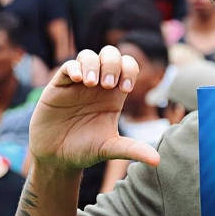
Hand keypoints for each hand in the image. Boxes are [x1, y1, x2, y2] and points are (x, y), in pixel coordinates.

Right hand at [29, 46, 159, 170]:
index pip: (128, 66)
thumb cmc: (85, 150)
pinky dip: (74, 68)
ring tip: (91, 83)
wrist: (56, 158)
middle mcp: (97, 84)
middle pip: (110, 54)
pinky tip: (78, 80)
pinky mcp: (58, 86)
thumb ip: (133, 149)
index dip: (129, 70)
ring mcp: (78, 83)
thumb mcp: (110, 148)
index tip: (125, 89)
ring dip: (93, 64)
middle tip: (109, 84)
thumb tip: (158, 161)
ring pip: (88, 55)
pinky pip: (68, 66)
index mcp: (114, 93)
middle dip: (112, 64)